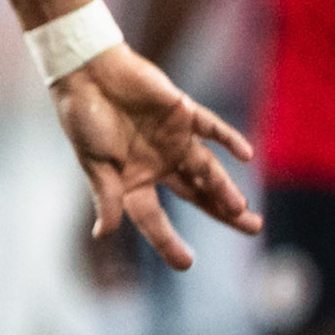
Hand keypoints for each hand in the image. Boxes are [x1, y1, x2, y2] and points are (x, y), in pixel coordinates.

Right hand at [50, 43, 261, 269]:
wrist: (85, 71)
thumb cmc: (82, 117)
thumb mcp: (94, 162)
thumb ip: (106, 196)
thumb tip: (103, 234)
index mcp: (133, 178)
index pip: (153, 216)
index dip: (168, 240)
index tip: (186, 263)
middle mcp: (158, 162)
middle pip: (197, 193)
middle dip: (223, 211)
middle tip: (252, 228)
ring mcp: (173, 138)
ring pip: (208, 167)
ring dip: (224, 186)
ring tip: (241, 208)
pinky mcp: (182, 112)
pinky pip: (211, 127)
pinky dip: (228, 139)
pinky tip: (244, 154)